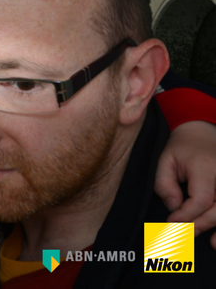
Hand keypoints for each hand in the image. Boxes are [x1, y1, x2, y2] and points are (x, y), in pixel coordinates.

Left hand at [155, 121, 215, 248]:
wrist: (202, 132)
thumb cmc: (182, 147)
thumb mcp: (165, 160)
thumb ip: (164, 184)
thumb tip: (173, 207)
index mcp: (207, 168)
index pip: (201, 200)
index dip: (186, 215)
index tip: (171, 222)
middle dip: (201, 224)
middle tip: (182, 233)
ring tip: (211, 243)